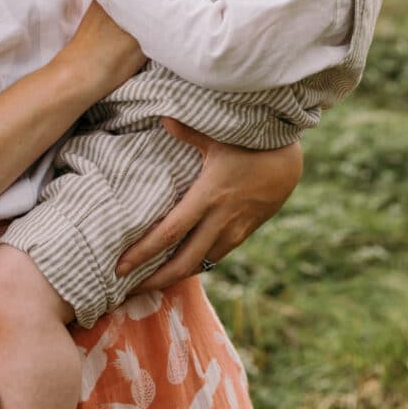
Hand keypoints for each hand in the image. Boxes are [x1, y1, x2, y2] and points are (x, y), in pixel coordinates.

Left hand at [116, 121, 302, 288]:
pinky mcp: (242, 235)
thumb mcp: (218, 137)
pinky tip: (176, 269)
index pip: (170, 232)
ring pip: (199, 264)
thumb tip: (162, 117)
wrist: (287, 164)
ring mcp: (233, 231)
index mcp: (209, 196)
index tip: (120, 267)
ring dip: (173, 278)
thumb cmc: (250, 145)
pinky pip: (213, 257)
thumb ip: (188, 132)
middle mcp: (220, 220)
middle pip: (183, 262)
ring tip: (146, 285)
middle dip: (154, 280)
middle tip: (126, 291)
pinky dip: (193, 266)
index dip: (143, 253)